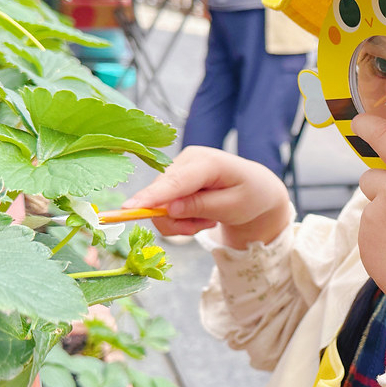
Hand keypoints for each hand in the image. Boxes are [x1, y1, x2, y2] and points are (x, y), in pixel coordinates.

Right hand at [122, 147, 290, 248]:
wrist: (256, 190)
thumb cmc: (250, 196)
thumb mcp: (233, 206)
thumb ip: (201, 207)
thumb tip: (168, 209)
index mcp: (207, 161)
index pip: (176, 181)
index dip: (152, 196)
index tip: (129, 208)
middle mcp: (187, 160)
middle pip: (161, 196)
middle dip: (179, 221)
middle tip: (205, 226)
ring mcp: (178, 169)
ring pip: (160, 206)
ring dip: (182, 222)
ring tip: (209, 218)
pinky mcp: (173, 180)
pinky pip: (163, 208)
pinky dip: (181, 219)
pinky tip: (202, 214)